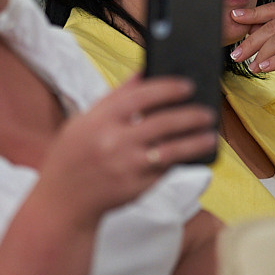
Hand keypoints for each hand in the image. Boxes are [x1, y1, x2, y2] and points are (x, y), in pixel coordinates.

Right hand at [36, 77, 217, 226]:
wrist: (64, 201)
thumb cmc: (74, 156)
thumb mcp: (85, 122)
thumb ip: (114, 98)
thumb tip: (144, 73)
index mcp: (100, 120)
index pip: (141, 95)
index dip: (168, 88)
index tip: (187, 85)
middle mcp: (114, 141)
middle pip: (163, 122)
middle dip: (190, 115)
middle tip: (207, 112)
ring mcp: (127, 166)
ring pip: (172, 149)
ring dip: (196, 141)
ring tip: (210, 135)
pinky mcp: (137, 187)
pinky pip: (166, 170)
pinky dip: (181, 160)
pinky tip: (193, 154)